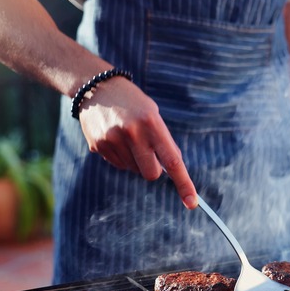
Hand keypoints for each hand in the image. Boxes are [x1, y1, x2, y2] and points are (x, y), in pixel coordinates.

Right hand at [77, 77, 197, 208]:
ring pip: (133, 170)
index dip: (184, 183)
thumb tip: (172, 170)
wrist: (97, 87)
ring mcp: (112, 140)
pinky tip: (116, 138)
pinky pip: (118, 165)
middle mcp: (132, 133)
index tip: (192, 202)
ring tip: (128, 137)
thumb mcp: (154, 115)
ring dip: (135, 160)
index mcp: (152, 124)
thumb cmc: (133, 104)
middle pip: (150, 174)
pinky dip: (121, 156)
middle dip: (152, 169)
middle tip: (147, 152)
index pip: (172, 160)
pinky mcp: (98, 146)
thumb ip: (164, 142)